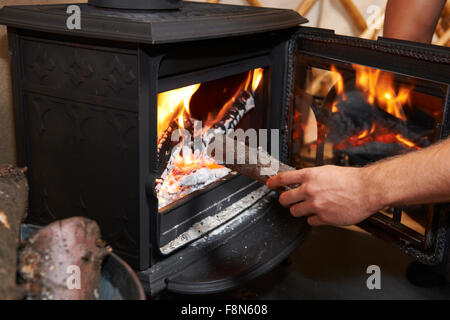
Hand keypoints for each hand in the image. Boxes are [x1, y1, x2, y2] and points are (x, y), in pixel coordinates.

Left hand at [266, 165, 382, 225]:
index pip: (283, 178)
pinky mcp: (324, 217)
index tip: (269, 184)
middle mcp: (310, 190)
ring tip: (308, 207)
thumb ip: (312, 177)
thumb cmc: (351, 179)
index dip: (273, 182)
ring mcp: (316, 205)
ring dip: (299, 210)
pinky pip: (310, 221)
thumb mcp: (327, 171)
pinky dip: (314, 219)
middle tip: (288, 201)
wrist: (367, 189)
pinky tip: (322, 213)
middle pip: (285, 199)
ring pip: (295, 212)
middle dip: (285, 201)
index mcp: (310, 176)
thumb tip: (301, 181)